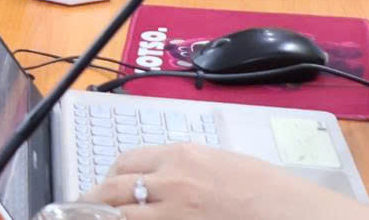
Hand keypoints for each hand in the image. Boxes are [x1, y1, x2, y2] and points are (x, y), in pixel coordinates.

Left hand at [86, 141, 331, 217]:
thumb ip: (188, 168)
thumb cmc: (265, 190)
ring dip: (102, 218)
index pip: (127, 161)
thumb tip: (164, 178)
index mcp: (181, 155)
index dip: (110, 176)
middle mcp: (169, 180)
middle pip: (113, 188)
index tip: (104, 187)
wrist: (288, 212)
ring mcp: (172, 211)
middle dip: (92, 200)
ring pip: (120, 215)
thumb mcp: (221, 164)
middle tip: (80, 209)